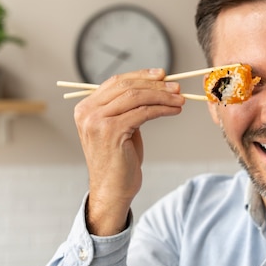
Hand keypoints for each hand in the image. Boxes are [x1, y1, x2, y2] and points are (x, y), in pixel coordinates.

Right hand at [73, 68, 184, 235]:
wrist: (112, 191)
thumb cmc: (119, 161)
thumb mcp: (119, 128)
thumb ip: (126, 107)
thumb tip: (155, 84)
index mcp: (85, 108)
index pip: (116, 82)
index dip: (141, 76)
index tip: (162, 75)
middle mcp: (87, 112)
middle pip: (126, 86)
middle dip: (155, 84)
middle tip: (176, 86)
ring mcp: (97, 121)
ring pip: (136, 97)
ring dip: (162, 96)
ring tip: (179, 99)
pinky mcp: (111, 131)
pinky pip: (143, 112)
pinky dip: (162, 109)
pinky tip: (173, 111)